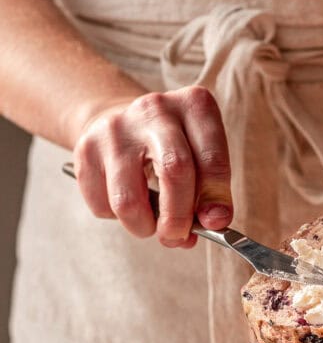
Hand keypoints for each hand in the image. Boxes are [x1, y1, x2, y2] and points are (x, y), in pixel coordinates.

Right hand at [72, 85, 232, 247]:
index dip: (215, 198)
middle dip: (178, 218)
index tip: (216, 223)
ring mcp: (116, 128)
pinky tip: (127, 202)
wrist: (123, 125)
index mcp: (194, 107)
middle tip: (178, 236)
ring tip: (150, 225)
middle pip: (173, 171)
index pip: (211, 158)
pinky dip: (116, 218)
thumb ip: (210, 191)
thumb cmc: (172, 149)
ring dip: (143, 227)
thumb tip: (212, 224)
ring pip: (129, 200)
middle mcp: (155, 110)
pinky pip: (102, 205)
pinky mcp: (86, 149)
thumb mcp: (201, 158)